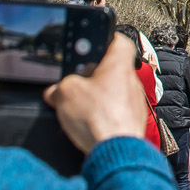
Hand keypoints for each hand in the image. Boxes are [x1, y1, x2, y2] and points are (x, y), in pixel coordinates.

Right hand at [44, 29, 148, 155]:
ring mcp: (134, 103)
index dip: (105, 38)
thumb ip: (59, 87)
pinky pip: (115, 112)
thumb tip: (55, 92)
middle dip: (92, 74)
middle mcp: (132, 81)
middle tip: (76, 80)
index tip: (94, 40)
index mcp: (119, 65)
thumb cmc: (100, 118)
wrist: (117, 152)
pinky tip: (89, 124)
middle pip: (111, 69)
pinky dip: (103, 116)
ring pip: (113, 92)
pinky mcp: (132, 122)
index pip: (118, 40)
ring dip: (97, 97)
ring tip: (79, 107)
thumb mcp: (65, 93)